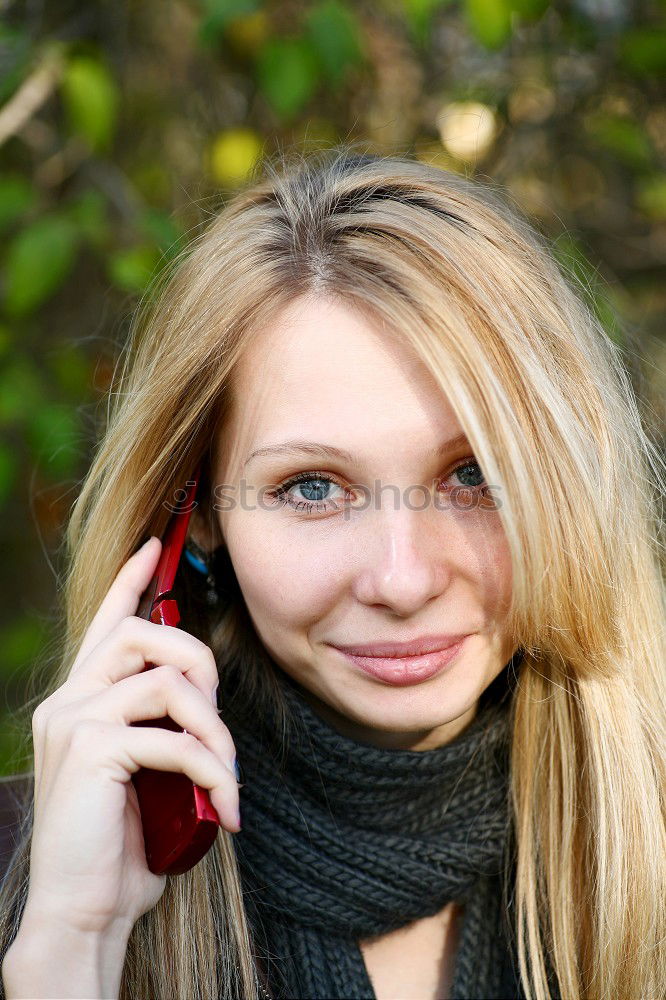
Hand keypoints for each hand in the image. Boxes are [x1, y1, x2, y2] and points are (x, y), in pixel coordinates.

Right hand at [25, 537, 239, 937]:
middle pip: (141, 632)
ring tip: (228, 774)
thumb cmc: (121, 845)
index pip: (104, 623)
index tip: (156, 547)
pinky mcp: (91, 751)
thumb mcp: (146, 774)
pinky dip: (213, 768)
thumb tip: (204, 703)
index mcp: (80, 701)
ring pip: (167, 679)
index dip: (131, 581)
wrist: (85, 911)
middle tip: (218, 714)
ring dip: (215, 728)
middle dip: (198, 659)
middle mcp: (69, 701)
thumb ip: (161, 729)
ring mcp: (74, 722)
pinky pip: (174, 737)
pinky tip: (225, 804)